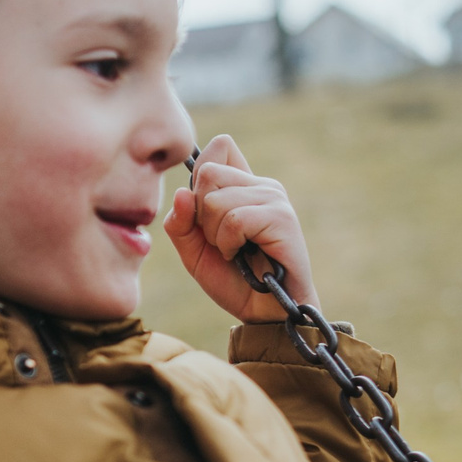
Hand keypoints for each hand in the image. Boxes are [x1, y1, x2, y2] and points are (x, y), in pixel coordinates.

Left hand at [166, 135, 319, 322]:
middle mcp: (261, 185)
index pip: (220, 147)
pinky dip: (229, 244)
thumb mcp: (193, 252)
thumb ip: (179, 223)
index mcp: (243, 185)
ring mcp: (274, 199)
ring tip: (234, 252)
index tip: (203, 216)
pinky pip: (235, 220)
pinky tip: (241, 256)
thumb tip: (182, 192)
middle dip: (201, 215)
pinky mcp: (282, 218)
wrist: (264, 315)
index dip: (199, 179)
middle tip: (221, 242)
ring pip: (216, 199)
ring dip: (215, 236)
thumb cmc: (234, 282)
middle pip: (208, 172)